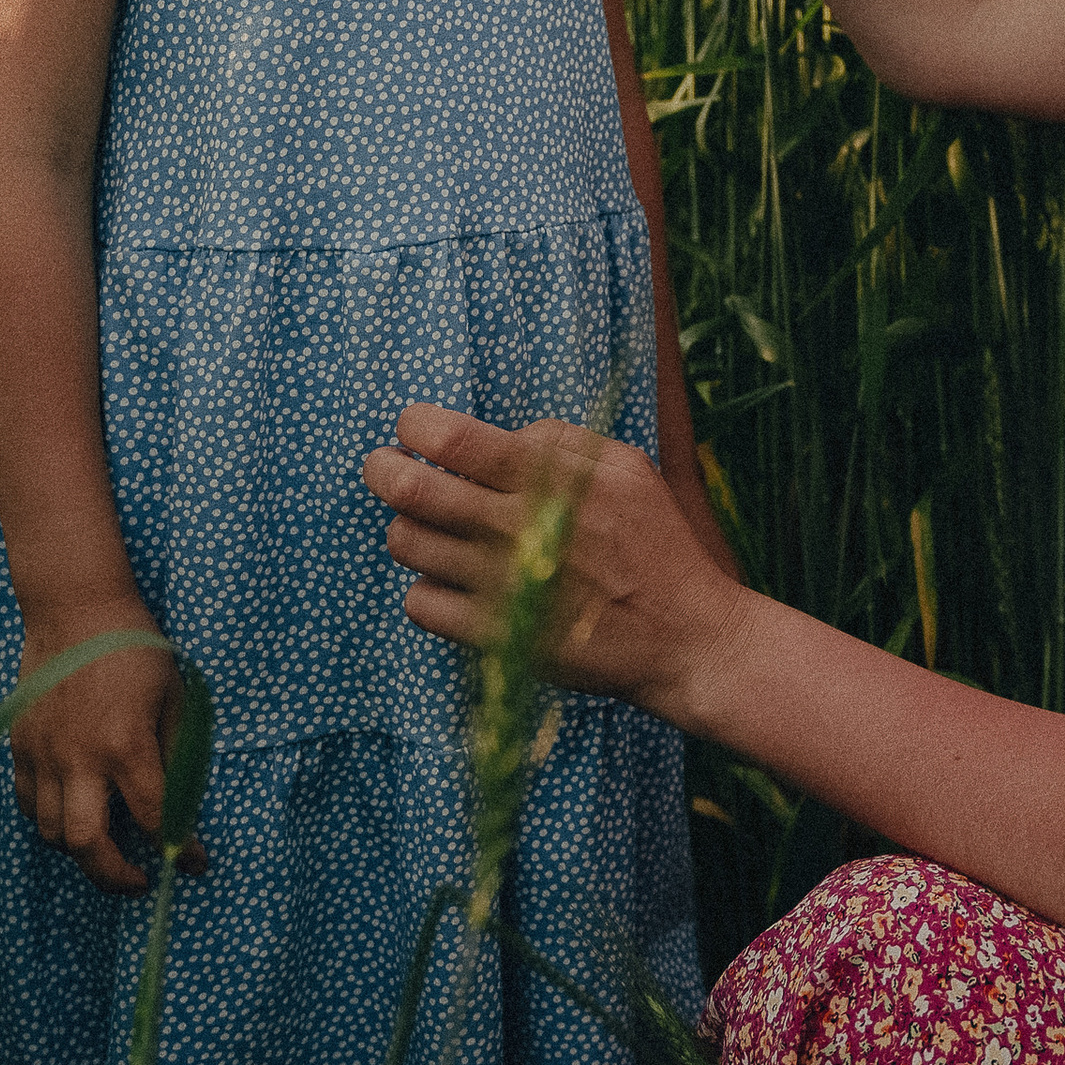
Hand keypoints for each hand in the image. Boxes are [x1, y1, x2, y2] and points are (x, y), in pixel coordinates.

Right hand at [8, 610, 187, 895]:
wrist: (74, 607)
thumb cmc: (134, 647)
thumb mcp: (175, 695)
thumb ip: (178, 753)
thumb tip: (185, 801)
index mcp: (126, 745)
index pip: (156, 818)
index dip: (183, 850)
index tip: (197, 863)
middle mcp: (79, 758)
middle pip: (88, 846)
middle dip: (116, 878)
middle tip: (140, 881)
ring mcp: (43, 754)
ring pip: (51, 832)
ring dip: (82, 850)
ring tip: (108, 845)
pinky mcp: (19, 745)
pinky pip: (27, 804)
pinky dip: (48, 820)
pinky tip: (72, 812)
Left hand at [365, 405, 751, 729]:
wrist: (683, 637)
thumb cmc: (655, 544)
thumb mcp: (627, 468)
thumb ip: (562, 441)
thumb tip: (501, 437)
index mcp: (551, 480)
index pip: (452, 440)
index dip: (415, 426)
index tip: (413, 429)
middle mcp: (520, 530)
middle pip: (412, 490)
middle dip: (382, 470)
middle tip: (383, 468)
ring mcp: (503, 588)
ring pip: (408, 545)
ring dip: (408, 529)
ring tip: (430, 529)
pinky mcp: (496, 638)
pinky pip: (420, 604)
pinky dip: (425, 588)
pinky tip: (453, 581)